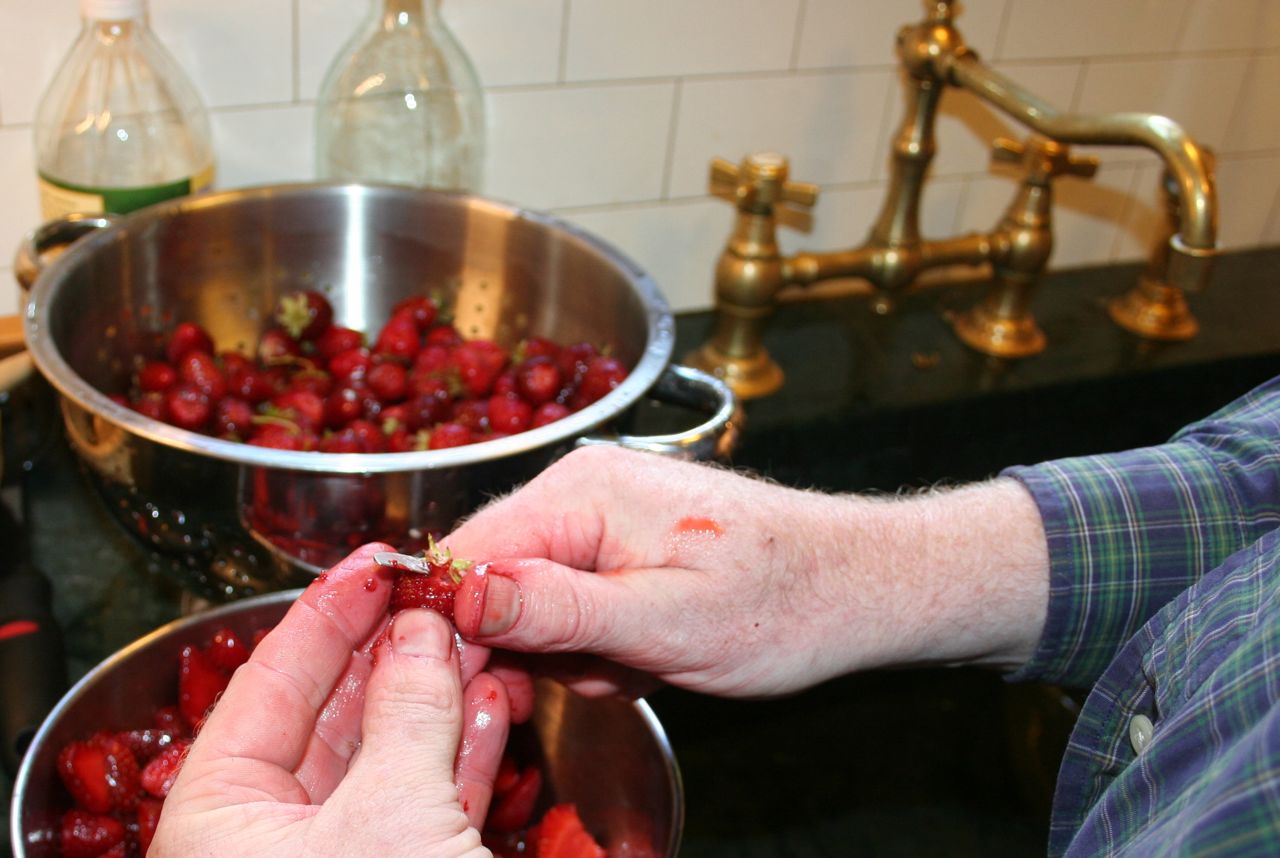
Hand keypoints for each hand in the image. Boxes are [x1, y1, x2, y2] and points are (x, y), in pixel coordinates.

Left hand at [150, 544, 510, 857]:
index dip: (326, 614)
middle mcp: (265, 839)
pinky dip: (458, 754)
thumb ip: (406, 714)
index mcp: (218, 822)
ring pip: (384, 756)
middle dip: (393, 650)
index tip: (373, 564)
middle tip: (431, 593)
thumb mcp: (390, 814)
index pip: (267, 684)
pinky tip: (489, 701)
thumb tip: (419, 631)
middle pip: (329, 714)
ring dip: (437, 696)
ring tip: (471, 636)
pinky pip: (420, 800)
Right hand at [447, 446, 1049, 698]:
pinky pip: (575, 603)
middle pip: (495, 580)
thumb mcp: (662, 622)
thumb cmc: (778, 602)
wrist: (856, 587)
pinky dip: (602, 641)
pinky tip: (651, 650)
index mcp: (581, 492)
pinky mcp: (623, 543)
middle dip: (533, 644)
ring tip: (641, 659)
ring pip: (536, 603)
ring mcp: (603, 515)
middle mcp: (582, 490)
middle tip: (599, 673)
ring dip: (576, 651)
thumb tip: (461, 593)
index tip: (485, 685)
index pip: (466, 553)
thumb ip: (557, 608)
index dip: (458, 626)